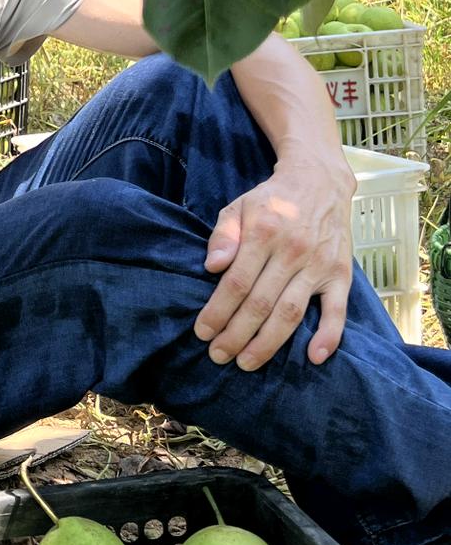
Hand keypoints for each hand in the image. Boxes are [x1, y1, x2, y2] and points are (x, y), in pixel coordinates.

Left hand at [193, 161, 354, 369]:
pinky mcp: (341, 274)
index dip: (218, 311)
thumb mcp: (239, 206)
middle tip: (218, 356)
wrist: (319, 182)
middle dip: (236, 334)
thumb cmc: (271, 200)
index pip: (236, 283)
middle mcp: (292, 252)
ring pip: (291, 312)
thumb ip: (223, 236)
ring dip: (268, 343)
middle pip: (260, 303)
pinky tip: (313, 357)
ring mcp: (319, 265)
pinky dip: (329, 336)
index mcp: (264, 234)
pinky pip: (337, 310)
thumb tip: (212, 267)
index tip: (202, 332)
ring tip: (247, 363)